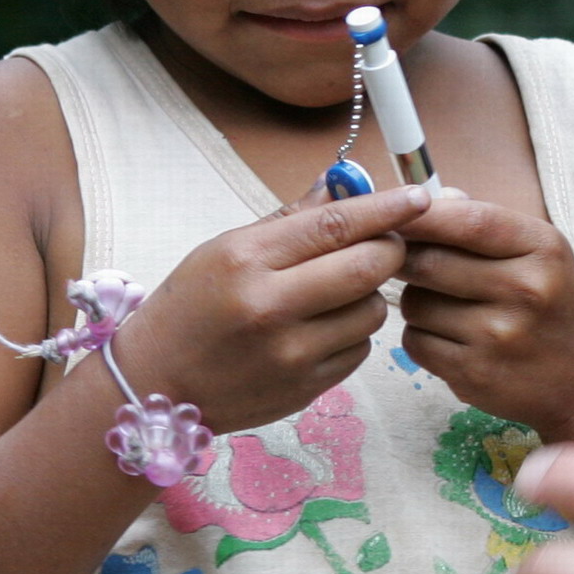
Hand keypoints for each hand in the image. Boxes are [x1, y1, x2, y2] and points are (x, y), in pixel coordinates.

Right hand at [107, 184, 428, 436]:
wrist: (154, 384)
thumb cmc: (191, 307)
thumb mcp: (225, 250)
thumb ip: (291, 219)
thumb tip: (346, 185)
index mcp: (246, 260)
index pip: (334, 225)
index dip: (385, 209)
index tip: (419, 197)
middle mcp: (269, 306)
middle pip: (367, 267)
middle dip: (390, 250)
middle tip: (387, 244)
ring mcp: (290, 353)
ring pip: (372, 311)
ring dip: (370, 294)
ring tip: (336, 291)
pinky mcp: (306, 388)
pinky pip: (360, 349)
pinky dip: (354, 332)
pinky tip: (322, 328)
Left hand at [394, 196, 573, 438]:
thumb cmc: (551, 303)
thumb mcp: (537, 252)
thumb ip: (484, 223)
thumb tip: (422, 205)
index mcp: (542, 250)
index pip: (471, 221)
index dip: (423, 215)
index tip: (394, 213)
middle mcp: (526, 291)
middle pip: (429, 262)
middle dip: (406, 259)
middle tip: (409, 262)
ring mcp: (500, 336)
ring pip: (415, 304)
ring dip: (416, 300)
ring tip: (445, 306)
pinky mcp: (476, 374)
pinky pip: (415, 342)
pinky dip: (421, 336)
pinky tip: (450, 338)